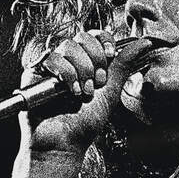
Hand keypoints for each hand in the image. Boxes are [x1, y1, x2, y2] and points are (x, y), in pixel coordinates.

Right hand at [18, 30, 153, 152]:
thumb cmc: (85, 122)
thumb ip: (124, 64)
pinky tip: (70, 92)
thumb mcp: (111, 90)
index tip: (111, 56)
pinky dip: (66, 73)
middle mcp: (68, 61)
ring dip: (82, 70)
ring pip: (68, 46)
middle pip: (82, 37)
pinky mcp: (34, 72)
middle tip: (97, 83)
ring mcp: (51, 65)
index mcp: (87, 62)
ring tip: (83, 93)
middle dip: (95, 60)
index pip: (95, 35)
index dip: (104, 41)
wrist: (65, 142)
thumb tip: (144, 43)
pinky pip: (51, 57)